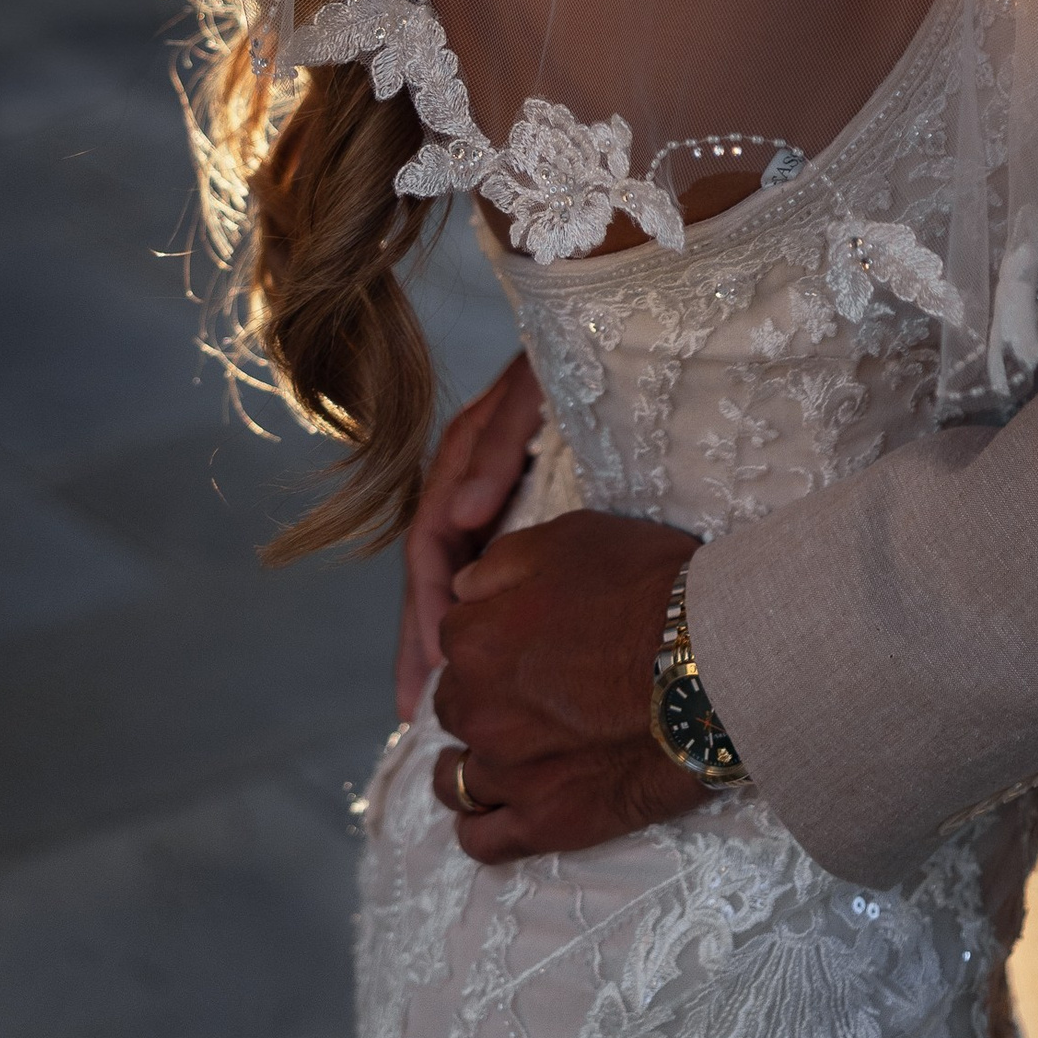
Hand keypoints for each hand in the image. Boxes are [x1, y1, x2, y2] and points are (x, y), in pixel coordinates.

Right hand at [395, 352, 544, 720]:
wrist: (623, 324)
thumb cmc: (580, 348)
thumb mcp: (535, 386)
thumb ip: (497, 444)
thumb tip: (463, 517)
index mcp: (465, 453)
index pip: (430, 544)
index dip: (423, 611)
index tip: (428, 672)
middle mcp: (473, 477)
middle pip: (435, 572)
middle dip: (421, 642)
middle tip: (413, 714)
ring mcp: (499, 490)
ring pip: (461, 574)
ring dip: (446, 634)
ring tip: (436, 700)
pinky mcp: (529, 500)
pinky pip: (493, 565)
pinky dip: (482, 611)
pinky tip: (490, 648)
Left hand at [432, 509, 704, 862]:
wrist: (712, 662)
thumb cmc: (646, 590)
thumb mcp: (570, 538)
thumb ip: (501, 562)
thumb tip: (464, 589)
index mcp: (476, 641)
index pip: (454, 635)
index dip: (491, 628)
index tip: (524, 631)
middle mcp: (477, 711)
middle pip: (453, 704)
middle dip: (480, 693)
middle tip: (529, 687)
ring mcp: (508, 774)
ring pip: (455, 778)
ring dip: (470, 762)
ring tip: (506, 752)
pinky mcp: (544, 822)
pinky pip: (482, 840)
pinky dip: (481, 825)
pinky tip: (499, 808)